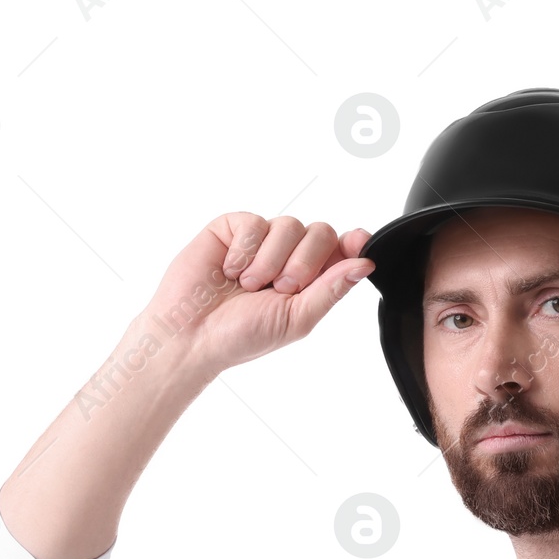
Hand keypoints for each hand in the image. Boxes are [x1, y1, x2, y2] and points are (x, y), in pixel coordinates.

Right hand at [140, 213, 373, 380]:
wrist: (192, 335)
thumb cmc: (242, 335)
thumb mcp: (296, 319)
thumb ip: (331, 290)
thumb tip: (365, 265)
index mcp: (309, 279)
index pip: (340, 250)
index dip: (352, 243)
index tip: (359, 240)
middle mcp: (288, 255)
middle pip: (321, 232)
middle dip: (305, 262)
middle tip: (282, 288)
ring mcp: (261, 240)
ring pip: (289, 225)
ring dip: (271, 261)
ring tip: (249, 286)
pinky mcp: (232, 228)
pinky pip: (254, 222)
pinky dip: (245, 251)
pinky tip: (230, 271)